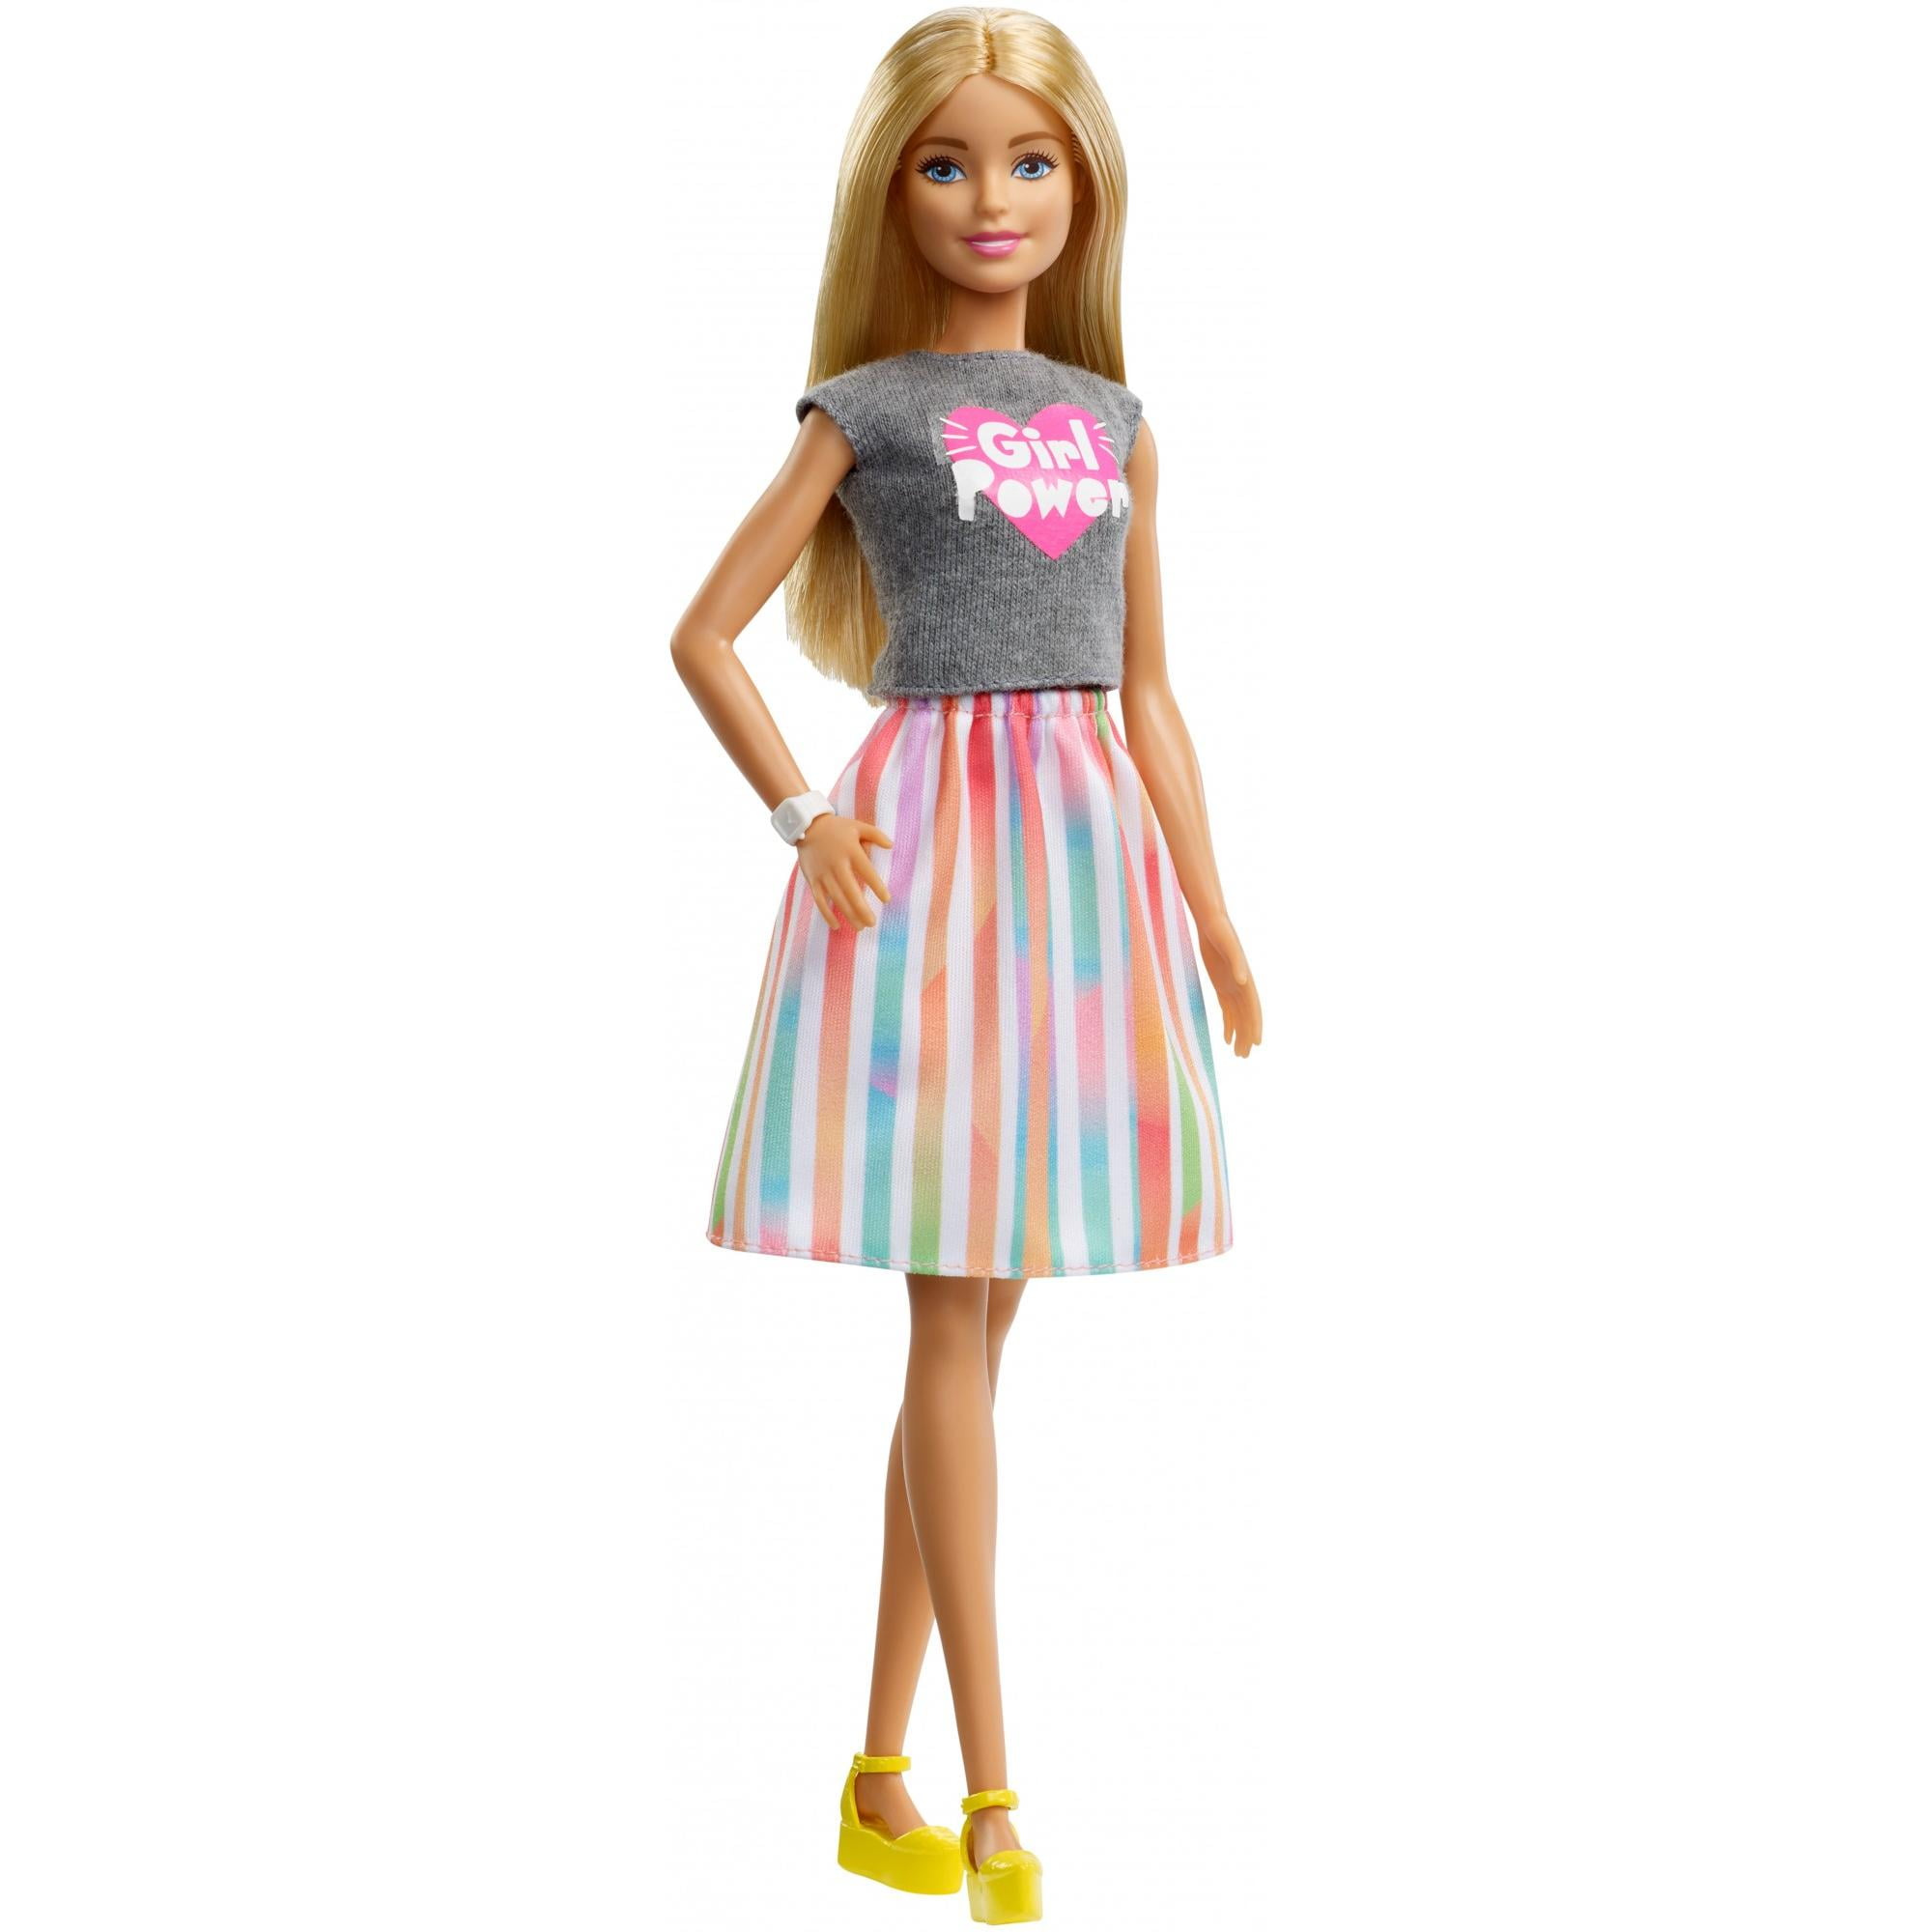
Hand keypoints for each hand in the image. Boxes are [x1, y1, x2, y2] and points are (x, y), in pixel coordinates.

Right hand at [797, 812, 892, 929]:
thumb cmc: (837, 828)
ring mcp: (823, 873)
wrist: (806, 827)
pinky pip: (819, 900)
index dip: (877, 886)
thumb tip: (892, 845)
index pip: (867, 871)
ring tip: (861, 927)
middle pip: (850, 890)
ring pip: (836, 898)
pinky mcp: (813, 880)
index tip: (886, 900)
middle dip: (861, 909)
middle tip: (872, 922)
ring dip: (848, 914)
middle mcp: (836, 864)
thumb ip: (876, 835)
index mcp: (850, 851)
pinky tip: (836, 925)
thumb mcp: (858, 826)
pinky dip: (827, 914)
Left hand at [1196, 909, 1261, 1056]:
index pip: (1254, 1007)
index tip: (1257, 1042)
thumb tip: (1244, 981)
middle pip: (1247, 1016)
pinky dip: (1228, 1025)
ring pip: (1238, 1017)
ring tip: (1238, 1054)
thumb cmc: (1221, 932)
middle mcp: (1242, 986)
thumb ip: (1236, 963)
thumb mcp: (1228, 946)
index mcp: (1246, 979)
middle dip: (1246, 1036)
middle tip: (1244, 1057)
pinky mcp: (1222, 985)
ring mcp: (1232, 986)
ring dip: (1239, 1034)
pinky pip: (1227, 1010)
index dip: (1255, 1025)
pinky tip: (1227, 1038)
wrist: (1213, 922)